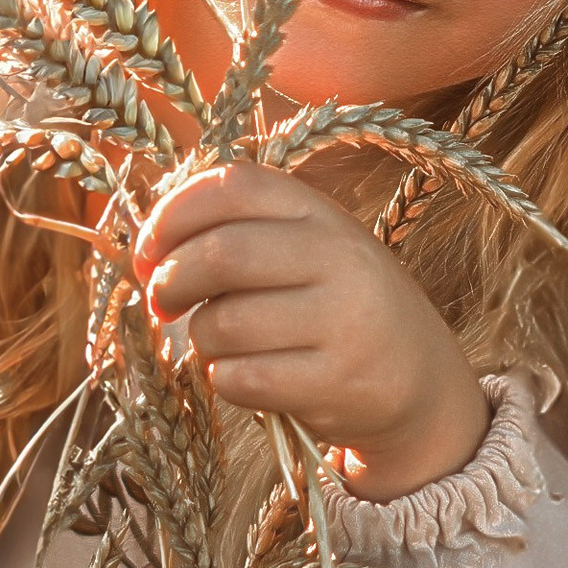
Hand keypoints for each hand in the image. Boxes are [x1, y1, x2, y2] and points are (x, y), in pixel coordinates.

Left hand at [131, 162, 488, 500]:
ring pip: (224, 323)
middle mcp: (338, 256)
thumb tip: (148, 247)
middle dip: (169, 281)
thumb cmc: (338, 308)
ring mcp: (342, 320)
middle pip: (221, 254)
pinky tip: (245, 375)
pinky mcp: (337, 381)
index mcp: (321, 212)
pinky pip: (243, 377)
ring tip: (218, 344)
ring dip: (199, 339)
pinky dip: (224, 379)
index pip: (232, 185)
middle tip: (160, 303)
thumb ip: (242, 231)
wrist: (420, 381)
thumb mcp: (308, 249)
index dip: (172, 214)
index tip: (149, 250)